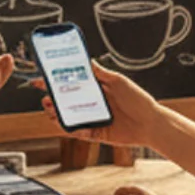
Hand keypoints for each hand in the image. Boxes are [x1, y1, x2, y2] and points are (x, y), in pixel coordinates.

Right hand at [35, 65, 163, 147]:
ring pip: (68, 118)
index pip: (73, 84)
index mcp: (97, 90)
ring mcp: (93, 119)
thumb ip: (101, 73)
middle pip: (67, 102)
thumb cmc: (138, 100)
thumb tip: (87, 61)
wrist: (151, 123)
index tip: (43, 79)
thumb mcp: (119, 81)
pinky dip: (71, 129)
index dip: (57, 82)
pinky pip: (78, 132)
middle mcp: (93, 104)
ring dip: (56, 114)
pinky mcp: (95, 134)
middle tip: (45, 97)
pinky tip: (66, 124)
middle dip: (52, 100)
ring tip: (51, 109)